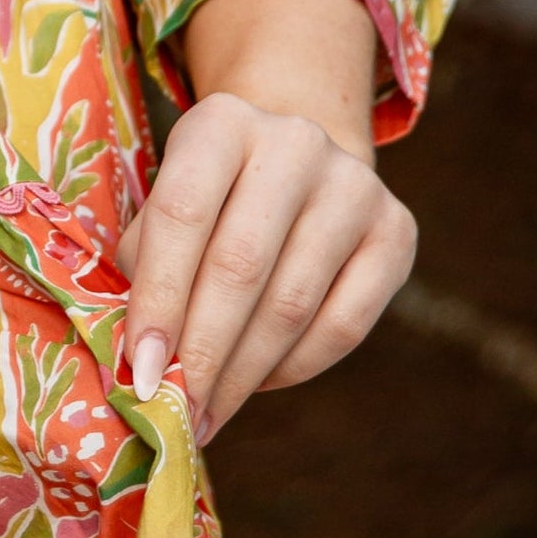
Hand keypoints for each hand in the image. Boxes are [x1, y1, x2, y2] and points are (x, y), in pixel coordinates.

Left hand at [122, 89, 415, 442]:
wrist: (296, 165)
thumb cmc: (210, 201)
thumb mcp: (165, 208)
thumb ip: (146, 271)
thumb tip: (139, 363)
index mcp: (222, 123)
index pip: (182, 213)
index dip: (158, 299)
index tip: (140, 373)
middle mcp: (294, 142)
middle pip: (241, 265)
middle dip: (202, 353)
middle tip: (175, 413)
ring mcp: (354, 185)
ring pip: (292, 304)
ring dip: (242, 375)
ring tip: (207, 414)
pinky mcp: (397, 231)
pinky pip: (343, 324)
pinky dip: (293, 368)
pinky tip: (258, 385)